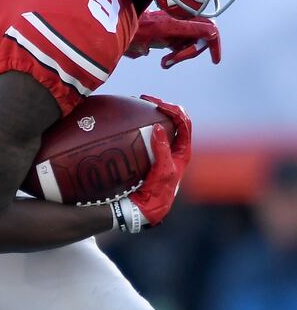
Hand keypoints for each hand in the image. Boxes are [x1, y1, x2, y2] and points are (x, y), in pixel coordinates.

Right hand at [111, 97, 191, 230]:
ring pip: (160, 126)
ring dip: (150, 115)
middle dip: (162, 107)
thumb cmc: (157, 193)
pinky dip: (137, 127)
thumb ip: (162, 150)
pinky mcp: (148, 156)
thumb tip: (158, 127)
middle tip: (145, 99)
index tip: (156, 104)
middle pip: (173, 120)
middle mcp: (173, 149)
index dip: (173, 110)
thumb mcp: (163, 171)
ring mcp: (160, 152)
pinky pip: (145, 137)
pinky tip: (125, 124)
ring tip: (136, 105)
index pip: (184, 123)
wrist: (143, 210)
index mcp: (182, 151)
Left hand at [125, 11, 220, 69]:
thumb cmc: (133, 29)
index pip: (206, 29)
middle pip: (199, 39)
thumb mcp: (156, 33)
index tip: (215, 60)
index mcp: (176, 22)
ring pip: (190, 43)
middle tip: (168, 62)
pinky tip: (165, 61)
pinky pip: (180, 45)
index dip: (214, 44)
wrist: (117, 24)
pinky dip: (176, 55)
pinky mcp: (168, 33)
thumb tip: (211, 32)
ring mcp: (174, 27)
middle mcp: (178, 22)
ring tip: (165, 63)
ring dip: (180, 55)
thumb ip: (187, 30)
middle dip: (188, 54)